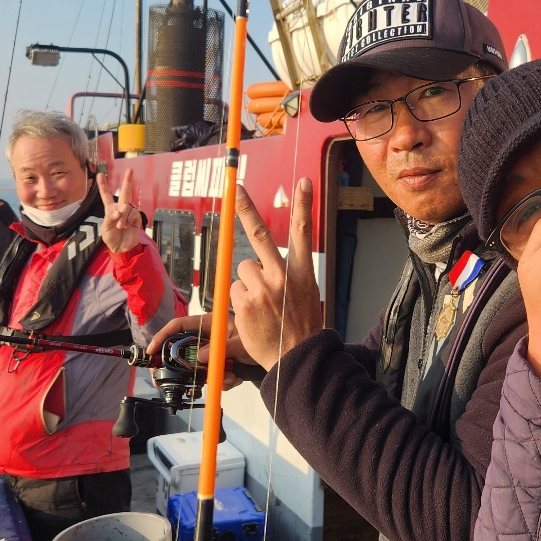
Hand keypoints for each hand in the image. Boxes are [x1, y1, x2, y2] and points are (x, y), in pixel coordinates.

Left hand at [97, 168, 143, 252]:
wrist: (122, 248)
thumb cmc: (111, 238)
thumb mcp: (105, 229)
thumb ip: (110, 218)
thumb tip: (119, 211)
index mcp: (110, 209)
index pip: (106, 195)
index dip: (103, 185)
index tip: (100, 175)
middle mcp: (120, 208)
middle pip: (124, 193)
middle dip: (127, 181)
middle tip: (130, 170)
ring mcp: (129, 213)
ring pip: (126, 207)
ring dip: (122, 217)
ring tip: (119, 227)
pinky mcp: (136, 218)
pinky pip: (132, 213)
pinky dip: (127, 220)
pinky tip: (125, 226)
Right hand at [146, 314, 256, 390]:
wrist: (275, 355)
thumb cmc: (261, 339)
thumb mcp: (242, 343)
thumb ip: (222, 349)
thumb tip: (202, 357)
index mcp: (210, 324)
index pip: (180, 325)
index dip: (163, 336)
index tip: (151, 350)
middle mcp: (208, 338)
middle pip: (184, 352)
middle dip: (187, 368)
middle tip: (186, 379)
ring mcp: (212, 353)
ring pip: (199, 369)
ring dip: (213, 376)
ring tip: (232, 375)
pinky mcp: (218, 367)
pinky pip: (212, 378)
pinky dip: (224, 381)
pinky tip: (237, 378)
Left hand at [229, 177, 322, 370]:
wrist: (297, 358)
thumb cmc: (301, 328)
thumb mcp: (306, 296)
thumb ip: (286, 276)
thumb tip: (258, 265)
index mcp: (301, 272)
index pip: (303, 231)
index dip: (304, 204)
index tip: (303, 181)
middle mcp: (282, 276)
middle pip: (259, 234)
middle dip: (246, 208)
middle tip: (236, 187)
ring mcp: (262, 288)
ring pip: (242, 270)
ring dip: (247, 285)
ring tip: (262, 307)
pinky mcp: (245, 303)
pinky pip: (234, 290)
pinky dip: (239, 302)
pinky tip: (253, 316)